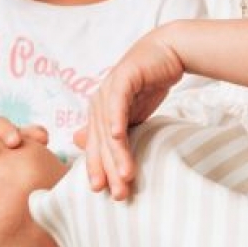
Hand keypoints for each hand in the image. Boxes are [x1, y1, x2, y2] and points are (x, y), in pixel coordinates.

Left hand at [78, 27, 183, 200]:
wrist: (166, 53)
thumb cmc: (149, 83)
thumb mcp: (131, 113)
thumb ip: (113, 130)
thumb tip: (82, 143)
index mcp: (99, 111)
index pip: (95, 145)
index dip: (97, 168)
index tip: (101, 192)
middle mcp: (99, 101)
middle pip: (101, 141)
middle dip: (108, 169)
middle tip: (117, 193)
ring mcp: (108, 89)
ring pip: (109, 127)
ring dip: (116, 153)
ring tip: (125, 175)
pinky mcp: (122, 78)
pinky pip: (117, 102)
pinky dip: (116, 119)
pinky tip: (117, 136)